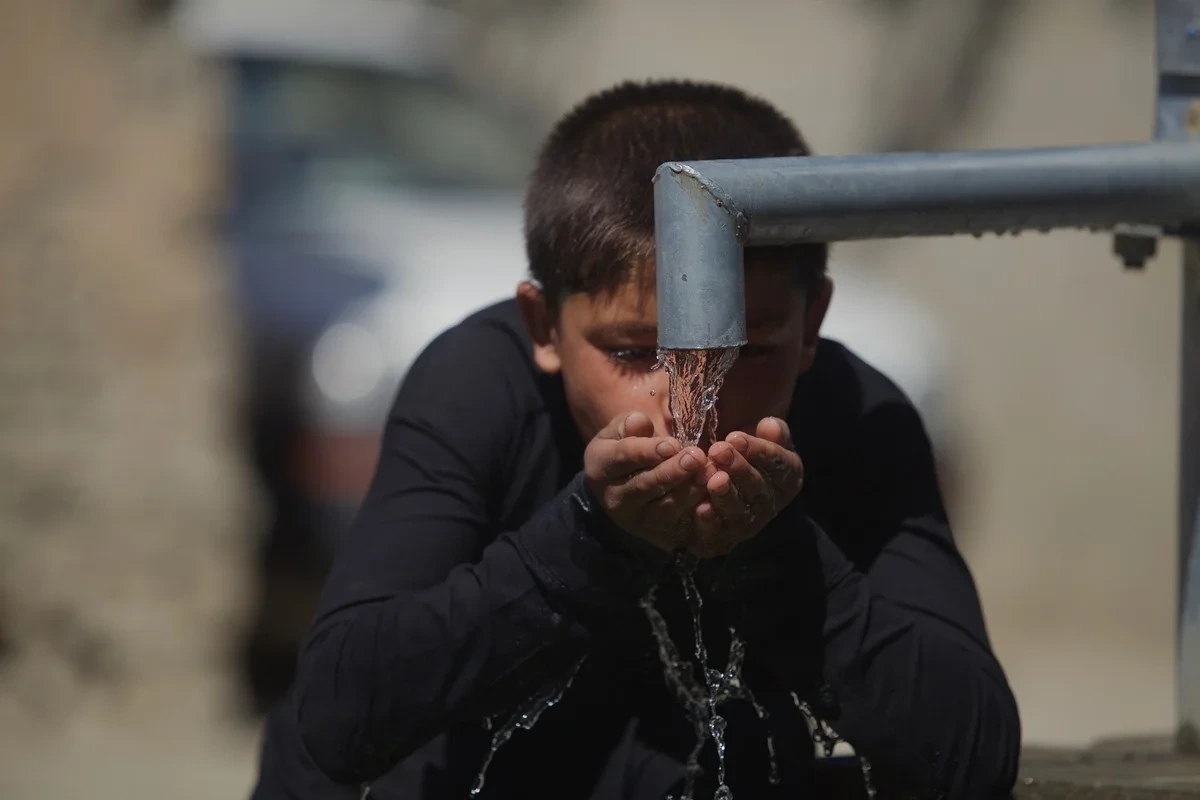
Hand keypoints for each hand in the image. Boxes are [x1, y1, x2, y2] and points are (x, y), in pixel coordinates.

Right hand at [584, 412, 709, 551]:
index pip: (623, 457)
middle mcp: (615, 498)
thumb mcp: (619, 433)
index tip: (672, 444)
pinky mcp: (657, 534)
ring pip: (664, 508)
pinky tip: (712, 501)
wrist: (621, 487)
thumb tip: (640, 422)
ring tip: (709, 474)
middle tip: (696, 458)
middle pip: (645, 485)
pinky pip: (679, 527)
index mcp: (600, 467)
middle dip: (673, 472)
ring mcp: (636, 520)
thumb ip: (629, 425)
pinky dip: (697, 516)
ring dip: (689, 492)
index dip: (648, 451)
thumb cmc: (625, 450)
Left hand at [690, 417, 804, 557]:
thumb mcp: (761, 438)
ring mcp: (749, 525)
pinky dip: (711, 524)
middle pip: (758, 488)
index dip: (759, 451)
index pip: (779, 465)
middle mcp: (770, 505)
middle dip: (739, 469)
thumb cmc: (743, 453)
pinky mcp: (725, 540)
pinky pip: (719, 535)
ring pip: (740, 512)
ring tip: (713, 479)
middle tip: (718, 450)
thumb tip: (769, 425)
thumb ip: (771, 431)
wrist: (717, 480)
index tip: (736, 437)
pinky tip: (700, 509)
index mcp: (786, 478)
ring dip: (727, 496)